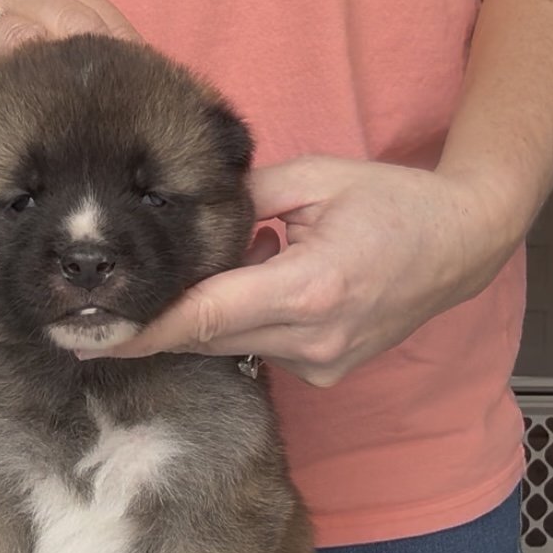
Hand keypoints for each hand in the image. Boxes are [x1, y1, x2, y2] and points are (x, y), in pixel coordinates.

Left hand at [82, 156, 512, 386]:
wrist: (460, 246)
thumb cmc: (393, 204)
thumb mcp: (315, 179)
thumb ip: (243, 200)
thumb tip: (184, 216)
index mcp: (308, 288)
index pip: (204, 318)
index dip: (144, 332)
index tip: (91, 340)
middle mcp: (311, 339)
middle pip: (207, 339)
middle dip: (156, 327)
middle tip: (101, 314)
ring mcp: (319, 364)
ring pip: (230, 347)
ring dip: (205, 320)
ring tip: (207, 279)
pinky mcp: (324, 374)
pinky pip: (258, 351)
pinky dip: (241, 326)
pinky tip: (257, 292)